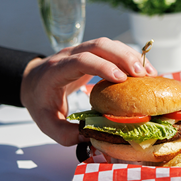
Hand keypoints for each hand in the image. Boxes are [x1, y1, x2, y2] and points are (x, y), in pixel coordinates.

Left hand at [20, 38, 157, 145]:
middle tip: (142, 74)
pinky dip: (130, 56)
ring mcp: (82, 50)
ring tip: (149, 73)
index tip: (121, 79)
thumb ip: (64, 132)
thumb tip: (91, 136)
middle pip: (99, 45)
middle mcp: (70, 54)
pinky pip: (113, 48)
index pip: (81, 61)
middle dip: (123, 57)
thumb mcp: (45, 122)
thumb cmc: (40, 100)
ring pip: (108, 44)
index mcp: (56, 70)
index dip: (102, 67)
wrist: (32, 80)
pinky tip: (143, 70)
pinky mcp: (92, 52)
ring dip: (130, 55)